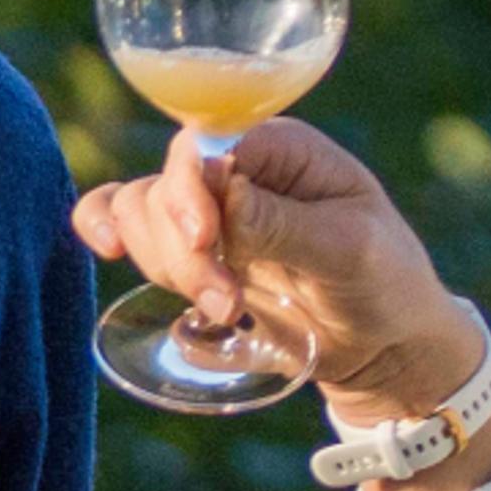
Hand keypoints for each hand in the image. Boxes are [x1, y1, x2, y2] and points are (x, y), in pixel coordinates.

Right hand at [75, 119, 483, 416]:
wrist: (383, 346)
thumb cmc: (385, 283)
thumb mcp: (350, 251)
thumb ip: (282, 221)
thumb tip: (219, 185)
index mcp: (282, 148)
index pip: (206, 145)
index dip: (191, 189)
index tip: (207, 240)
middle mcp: (236, 168)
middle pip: (165, 185)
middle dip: (183, 249)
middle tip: (229, 301)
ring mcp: (208, 209)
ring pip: (139, 212)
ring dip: (167, 265)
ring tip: (225, 310)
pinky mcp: (189, 250)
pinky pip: (125, 224)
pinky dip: (105, 230)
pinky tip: (107, 251)